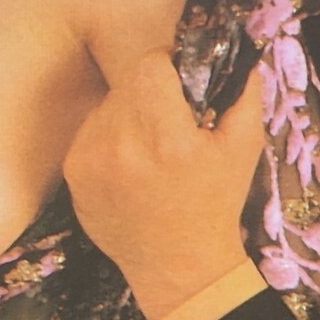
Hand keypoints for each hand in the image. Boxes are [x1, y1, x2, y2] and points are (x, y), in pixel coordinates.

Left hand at [63, 51, 263, 319]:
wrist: (177, 264)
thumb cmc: (216, 204)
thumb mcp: (244, 148)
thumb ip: (245, 93)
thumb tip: (244, 54)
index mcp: (167, 138)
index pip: (150, 65)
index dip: (168, 66)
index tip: (179, 83)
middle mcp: (123, 145)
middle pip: (129, 82)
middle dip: (151, 91)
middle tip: (169, 117)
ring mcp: (92, 160)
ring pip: (108, 103)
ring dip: (129, 112)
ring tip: (150, 145)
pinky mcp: (74, 172)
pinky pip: (91, 129)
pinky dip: (110, 135)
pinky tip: (130, 163)